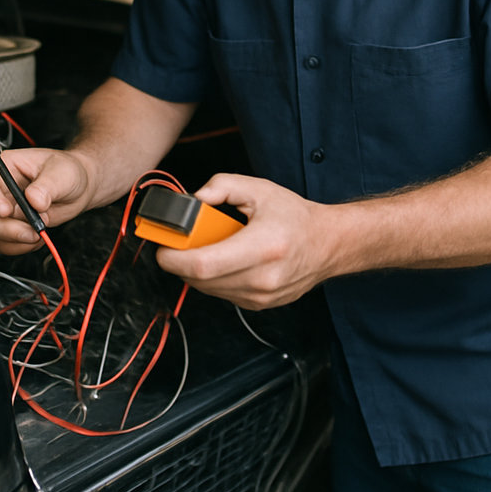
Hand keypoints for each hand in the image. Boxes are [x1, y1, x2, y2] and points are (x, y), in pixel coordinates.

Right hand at [0, 147, 91, 254]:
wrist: (76, 189)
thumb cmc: (66, 172)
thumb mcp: (62, 172)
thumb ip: (48, 185)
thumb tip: (34, 199)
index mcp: (5, 166)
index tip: (6, 211)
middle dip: (8, 228)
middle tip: (32, 231)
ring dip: (15, 240)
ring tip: (39, 233)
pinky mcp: (6, 225)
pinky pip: (1, 243)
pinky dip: (18, 247)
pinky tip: (35, 239)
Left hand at [154, 173, 331, 308]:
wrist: (328, 244)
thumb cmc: (294, 216)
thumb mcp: (258, 188)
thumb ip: (221, 186)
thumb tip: (192, 199)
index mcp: (263, 247)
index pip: (204, 265)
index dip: (174, 258)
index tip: (162, 246)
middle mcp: (262, 278)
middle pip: (200, 280)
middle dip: (179, 262)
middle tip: (176, 242)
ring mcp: (261, 297)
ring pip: (207, 290)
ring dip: (194, 271)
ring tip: (203, 247)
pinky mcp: (259, 305)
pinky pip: (221, 294)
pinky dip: (212, 279)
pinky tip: (222, 259)